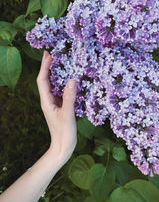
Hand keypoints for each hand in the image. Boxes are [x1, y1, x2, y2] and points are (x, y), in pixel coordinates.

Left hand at [37, 50, 76, 164]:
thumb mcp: (68, 115)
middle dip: (47, 66)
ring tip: (59, 62)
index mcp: (47, 101)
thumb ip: (69, 97)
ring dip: (54, 73)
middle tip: (52, 54)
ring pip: (52, 85)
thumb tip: (72, 80)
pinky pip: (59, 90)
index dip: (44, 66)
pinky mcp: (60, 106)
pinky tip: (68, 79)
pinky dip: (62, 82)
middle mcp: (48, 100)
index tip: (48, 54)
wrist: (62, 147)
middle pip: (45, 80)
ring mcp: (54, 103)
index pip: (42, 80)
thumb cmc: (64, 133)